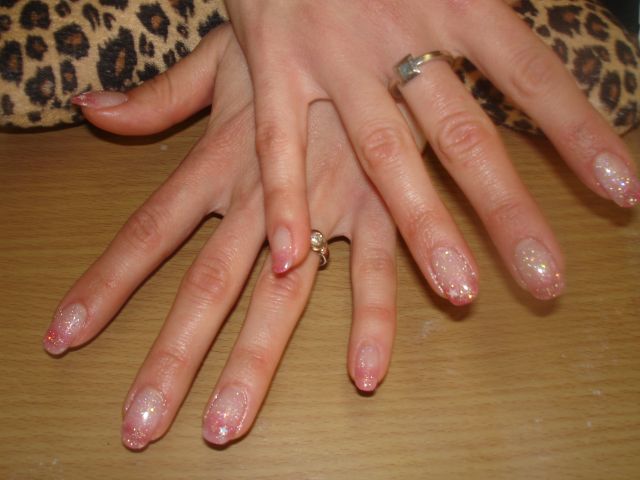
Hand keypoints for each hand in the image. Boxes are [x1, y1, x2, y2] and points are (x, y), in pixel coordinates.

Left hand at [43, 25, 398, 447]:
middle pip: (205, 285)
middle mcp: (260, 194)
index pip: (147, 231)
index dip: (104, 286)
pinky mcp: (378, 204)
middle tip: (141, 424)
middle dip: (170, 356)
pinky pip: (375, 269)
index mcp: (219, 159)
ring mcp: (319, 205)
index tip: (66, 339)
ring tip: (225, 424)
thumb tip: (91, 108)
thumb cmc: (290, 39)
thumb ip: (159, 96)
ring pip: (278, 294)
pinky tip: (363, 372)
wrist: (366, 15)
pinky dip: (371, 319)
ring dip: (253, 362)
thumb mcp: (220, 59)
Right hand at [226, 0, 639, 298]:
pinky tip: (292, 257)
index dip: (578, 132)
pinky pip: (279, 142)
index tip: (622, 193)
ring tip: (461, 291)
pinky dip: (284, 198)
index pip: (530, 73)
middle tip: (547, 279)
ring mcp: (332, 53)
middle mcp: (396, 30)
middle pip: (462, 132)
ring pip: (383, 151)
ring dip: (422, 224)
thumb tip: (530, 58)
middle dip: (507, 209)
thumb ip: (478, 13)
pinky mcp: (273, 64)